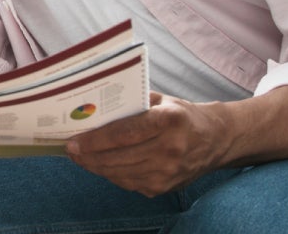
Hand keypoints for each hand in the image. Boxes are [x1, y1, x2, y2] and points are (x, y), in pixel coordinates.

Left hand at [66, 91, 225, 196]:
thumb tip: (93, 108)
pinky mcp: (164, 187)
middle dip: (89, 155)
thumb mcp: (160, 100)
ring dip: (95, 166)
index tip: (74, 140)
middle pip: (118, 157)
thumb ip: (130, 103)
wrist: (216, 140)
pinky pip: (128, 182)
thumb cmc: (182, 115)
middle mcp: (171, 149)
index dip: (95, 139)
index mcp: (170, 121)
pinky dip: (111, 174)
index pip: (124, 133)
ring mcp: (168, 172)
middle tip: (70, 149)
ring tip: (80, 157)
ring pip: (120, 173)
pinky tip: (100, 165)